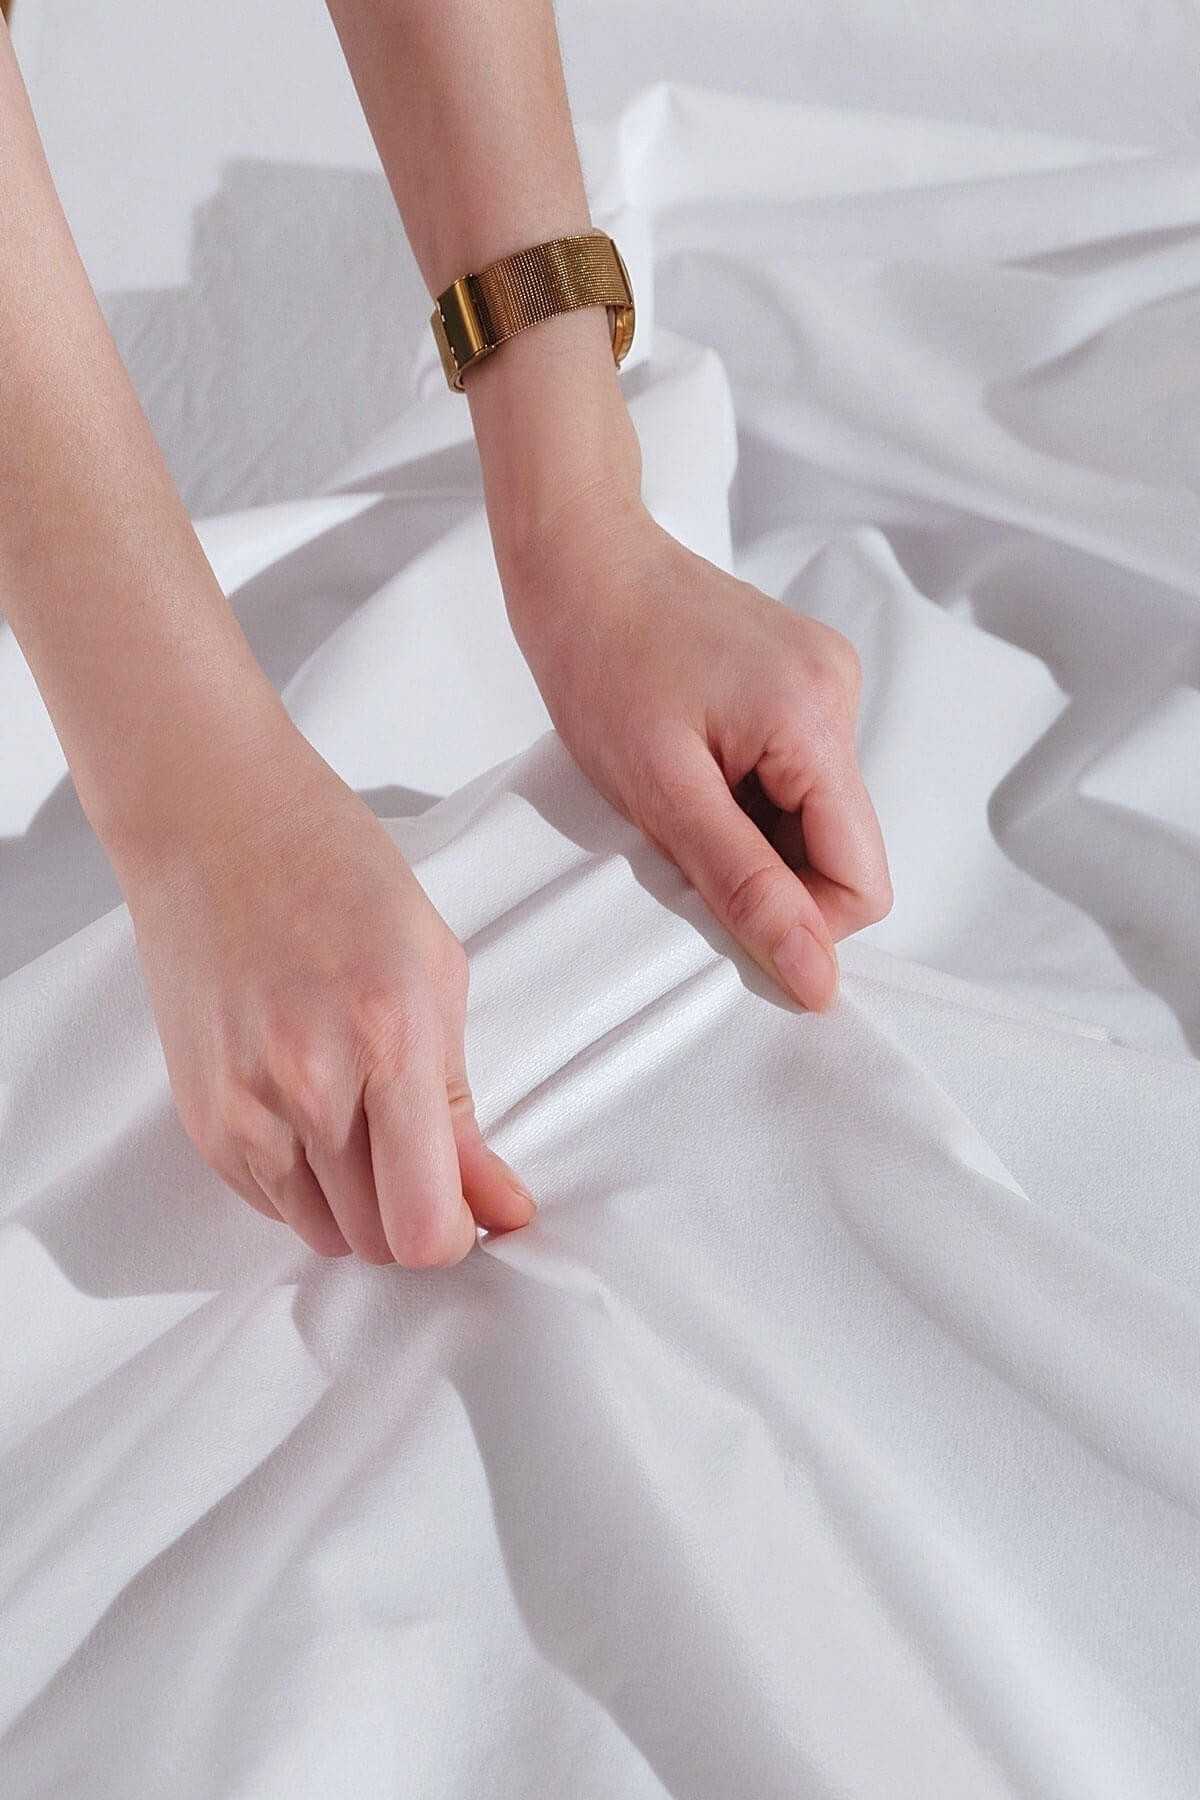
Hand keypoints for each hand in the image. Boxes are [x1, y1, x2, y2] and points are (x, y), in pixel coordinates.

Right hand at [113, 726, 535, 1265]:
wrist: (215, 827)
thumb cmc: (337, 875)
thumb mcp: (436, 970)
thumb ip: (464, 1105)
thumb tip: (502, 1206)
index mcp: (387, 1041)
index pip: (422, 1224)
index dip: (458, 1233)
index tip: (476, 1206)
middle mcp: (308, 1088)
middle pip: (376, 1243)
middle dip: (417, 1221)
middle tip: (432, 1166)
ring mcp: (243, 1109)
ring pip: (322, 1236)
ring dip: (363, 1210)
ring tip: (375, 1132)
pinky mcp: (202, 1119)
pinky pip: (270, 1206)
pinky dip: (308, 1189)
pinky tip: (321, 1119)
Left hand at [503, 494, 892, 1011]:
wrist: (576, 559)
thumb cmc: (599, 660)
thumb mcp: (662, 794)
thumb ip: (746, 887)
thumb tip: (817, 976)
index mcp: (817, 721)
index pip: (862, 883)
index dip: (798, 920)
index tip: (720, 904)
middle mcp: (841, 693)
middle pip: (840, 849)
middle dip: (766, 869)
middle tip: (681, 837)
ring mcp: (825, 679)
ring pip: (814, 816)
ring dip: (750, 831)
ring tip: (679, 789)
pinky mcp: (801, 675)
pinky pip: (795, 773)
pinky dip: (746, 793)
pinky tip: (692, 762)